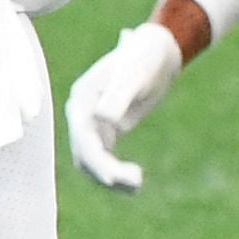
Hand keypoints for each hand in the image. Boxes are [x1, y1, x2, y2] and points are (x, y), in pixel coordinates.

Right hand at [66, 17, 191, 190]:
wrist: (156, 52)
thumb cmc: (144, 57)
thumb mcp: (134, 73)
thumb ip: (118, 95)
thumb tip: (102, 119)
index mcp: (82, 99)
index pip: (83, 137)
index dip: (96, 160)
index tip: (112, 178)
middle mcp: (82, 114)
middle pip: (85, 154)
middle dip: (106, 172)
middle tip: (137, 182)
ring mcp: (92, 124)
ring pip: (92, 162)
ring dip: (110, 178)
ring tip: (138, 186)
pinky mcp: (105, 132)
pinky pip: (104, 159)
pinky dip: (116, 173)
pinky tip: (135, 182)